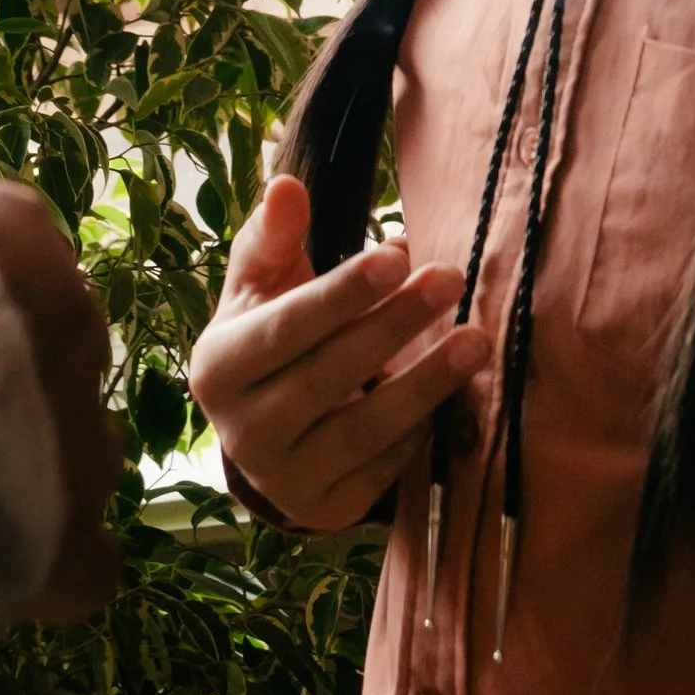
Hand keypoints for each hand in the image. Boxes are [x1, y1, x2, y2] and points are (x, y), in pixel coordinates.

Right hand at [0, 175, 121, 622]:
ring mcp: (76, 430)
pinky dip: (46, 583)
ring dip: (25, 493)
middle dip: (0, 417)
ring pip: (83, 463)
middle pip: (53, 373)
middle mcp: (67, 321)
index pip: (17, 282)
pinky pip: (87, 567)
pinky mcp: (66, 536)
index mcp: (8, 233)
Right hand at [189, 172, 488, 530]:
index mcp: (218, 367)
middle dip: (393, 325)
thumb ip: (272, 237)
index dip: (341, 294)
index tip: (397, 254)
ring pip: (362, 431)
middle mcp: (243, 432)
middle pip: (326, 376)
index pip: (285, 327)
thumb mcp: (260, 287)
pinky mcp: (327, 507)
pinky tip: (457, 392)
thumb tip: (286, 187)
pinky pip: (384, 469)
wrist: (264, 428)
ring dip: (425, 384)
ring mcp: (285, 478)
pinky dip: (422, 430)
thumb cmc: (269, 335)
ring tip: (476, 339)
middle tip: (451, 277)